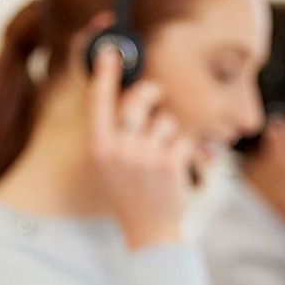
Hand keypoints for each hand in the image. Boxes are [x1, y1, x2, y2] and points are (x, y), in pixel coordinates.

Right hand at [88, 45, 194, 249]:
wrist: (149, 233)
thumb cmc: (131, 192)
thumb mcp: (112, 164)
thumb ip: (118, 132)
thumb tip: (136, 94)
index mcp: (99, 148)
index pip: (99, 103)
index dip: (105, 74)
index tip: (111, 51)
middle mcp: (117, 149)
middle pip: (138, 100)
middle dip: (151, 94)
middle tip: (154, 96)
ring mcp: (143, 156)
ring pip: (166, 120)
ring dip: (170, 133)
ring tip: (161, 158)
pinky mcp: (168, 163)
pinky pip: (183, 139)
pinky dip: (185, 151)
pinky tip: (175, 171)